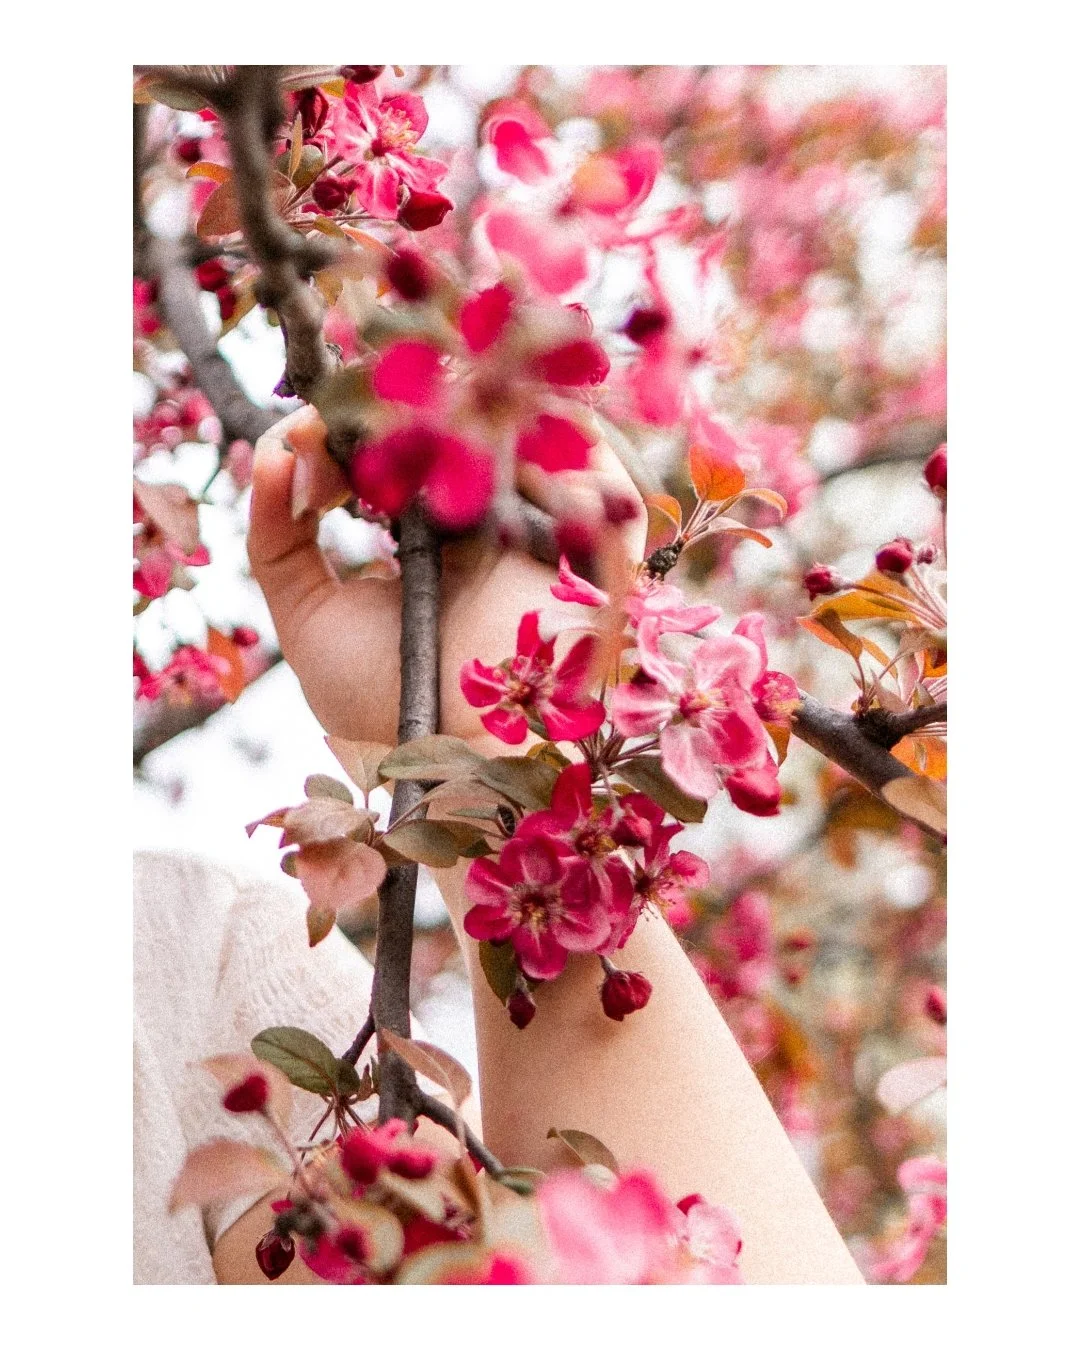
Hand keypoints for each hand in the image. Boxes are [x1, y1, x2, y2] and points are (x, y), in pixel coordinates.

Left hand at [247, 407, 645, 748]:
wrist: (452, 761)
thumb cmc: (381, 702)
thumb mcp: (307, 616)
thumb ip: (276, 534)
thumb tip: (269, 446)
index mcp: (432, 534)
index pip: (410, 444)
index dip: (370, 415)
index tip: (320, 421)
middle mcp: (494, 524)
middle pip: (475, 426)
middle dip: (427, 393)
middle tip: (380, 385)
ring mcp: (547, 533)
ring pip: (540, 436)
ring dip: (493, 401)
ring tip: (441, 386)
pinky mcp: (596, 554)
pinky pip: (605, 480)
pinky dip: (570, 438)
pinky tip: (510, 414)